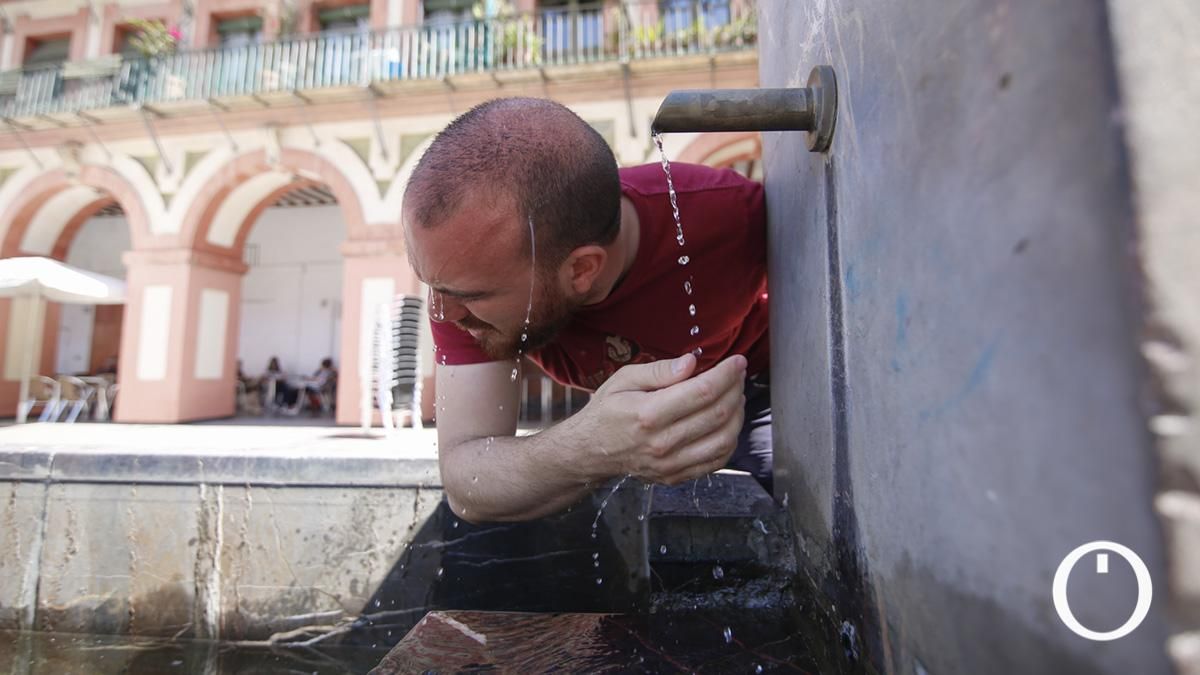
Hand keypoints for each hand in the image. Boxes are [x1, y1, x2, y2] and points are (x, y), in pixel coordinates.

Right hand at [576, 353, 746, 484]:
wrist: (590, 451)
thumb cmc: (607, 411)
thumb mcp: (624, 379)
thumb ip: (658, 370)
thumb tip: (691, 362)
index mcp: (648, 413)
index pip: (702, 391)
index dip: (726, 374)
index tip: (737, 361)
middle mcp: (662, 442)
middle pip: (717, 414)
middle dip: (735, 389)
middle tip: (737, 375)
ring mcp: (670, 464)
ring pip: (724, 439)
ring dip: (738, 415)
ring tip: (734, 397)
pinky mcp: (676, 476)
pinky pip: (716, 461)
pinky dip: (730, 440)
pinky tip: (726, 423)